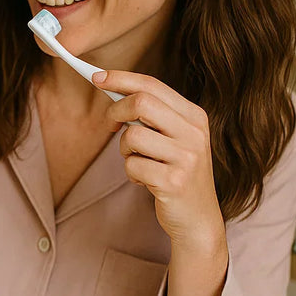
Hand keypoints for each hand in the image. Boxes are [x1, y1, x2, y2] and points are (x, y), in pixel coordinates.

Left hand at [93, 70, 223, 248]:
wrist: (199, 219)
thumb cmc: (178, 173)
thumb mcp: (175, 139)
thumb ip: (153, 116)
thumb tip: (113, 90)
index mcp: (195, 116)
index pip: (153, 85)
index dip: (121, 79)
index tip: (96, 76)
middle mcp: (194, 133)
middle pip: (141, 102)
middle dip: (116, 110)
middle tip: (110, 124)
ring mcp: (186, 158)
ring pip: (132, 136)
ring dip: (124, 150)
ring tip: (137, 161)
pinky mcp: (173, 182)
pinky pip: (132, 166)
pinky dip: (131, 173)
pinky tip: (145, 180)